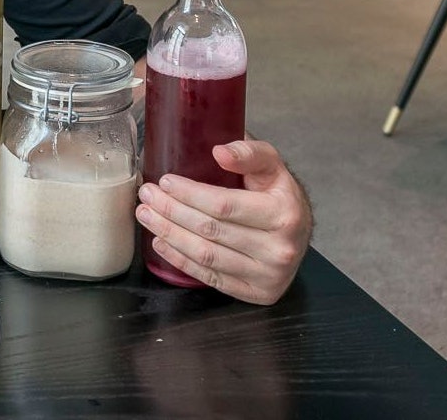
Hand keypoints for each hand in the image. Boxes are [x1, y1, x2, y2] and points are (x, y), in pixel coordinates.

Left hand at [134, 139, 312, 304]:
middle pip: (210, 230)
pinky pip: (211, 278)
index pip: (224, 205)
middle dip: (171, 211)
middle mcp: (279, 248)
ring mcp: (268, 275)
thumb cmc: (279, 196)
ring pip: (206, 255)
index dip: (189, 194)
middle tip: (146, 196)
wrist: (299, 234)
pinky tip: (162, 243)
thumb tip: (219, 152)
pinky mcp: (257, 293)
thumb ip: (249, 152)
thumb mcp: (272, 165)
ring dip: (169, 235)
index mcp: (284, 213)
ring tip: (147, 216)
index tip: (165, 181)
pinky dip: (181, 260)